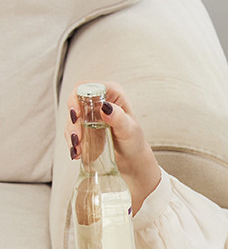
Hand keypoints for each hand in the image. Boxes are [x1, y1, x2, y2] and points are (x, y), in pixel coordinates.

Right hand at [67, 82, 160, 213]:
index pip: (86, 87)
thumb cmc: (135, 143)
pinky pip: (72, 131)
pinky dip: (72, 142)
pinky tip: (77, 152)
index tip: (76, 116)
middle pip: (74, 103)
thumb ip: (118, 118)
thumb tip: (105, 107)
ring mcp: (91, 114)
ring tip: (77, 149)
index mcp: (112, 93)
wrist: (132, 161)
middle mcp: (99, 100)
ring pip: (71, 118)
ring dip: (71, 134)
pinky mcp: (85, 127)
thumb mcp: (129, 130)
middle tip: (76, 138)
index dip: (76, 99)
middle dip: (72, 121)